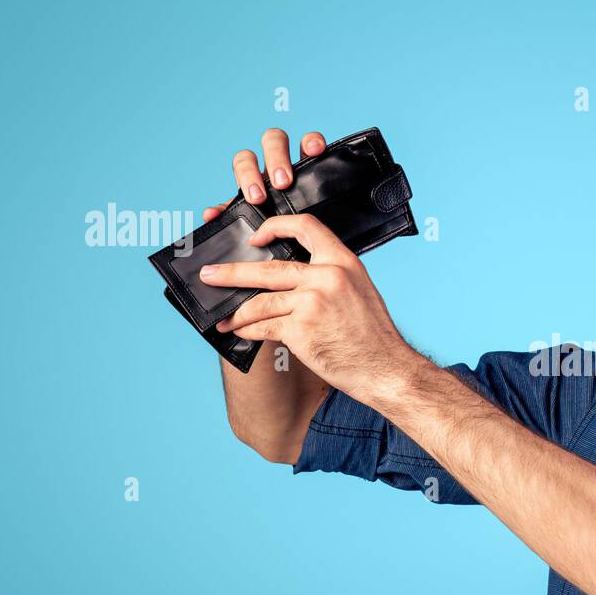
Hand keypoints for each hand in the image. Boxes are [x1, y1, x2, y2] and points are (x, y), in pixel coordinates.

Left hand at [199, 213, 422, 403]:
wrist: (385, 368)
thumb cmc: (372, 335)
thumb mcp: (359, 291)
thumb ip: (330, 277)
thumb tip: (291, 278)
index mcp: (343, 262)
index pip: (305, 227)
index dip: (275, 227)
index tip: (256, 238)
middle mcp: (327, 277)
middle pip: (268, 268)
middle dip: (232, 272)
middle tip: (210, 274)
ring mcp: (312, 303)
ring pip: (259, 301)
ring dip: (235, 310)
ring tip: (221, 315)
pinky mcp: (301, 330)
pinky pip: (264, 326)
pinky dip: (248, 331)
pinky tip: (239, 332)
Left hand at [201, 128, 326, 221]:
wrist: (307, 233)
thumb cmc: (277, 226)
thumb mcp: (255, 224)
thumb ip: (232, 217)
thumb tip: (210, 214)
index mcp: (257, 178)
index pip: (245, 161)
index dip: (248, 175)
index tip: (257, 199)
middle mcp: (272, 165)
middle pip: (259, 145)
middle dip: (269, 163)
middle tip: (279, 186)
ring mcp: (293, 161)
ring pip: (279, 138)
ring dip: (281, 155)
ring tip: (289, 180)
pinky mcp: (316, 161)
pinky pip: (312, 141)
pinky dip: (313, 141)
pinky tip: (316, 151)